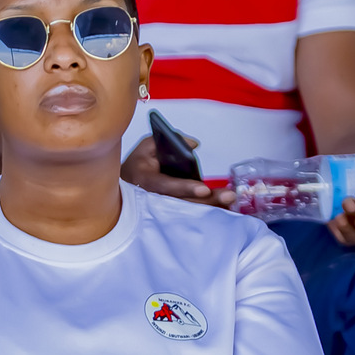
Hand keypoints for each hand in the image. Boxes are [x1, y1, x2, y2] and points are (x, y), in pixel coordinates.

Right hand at [121, 136, 236, 208]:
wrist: (124, 189)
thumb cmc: (137, 165)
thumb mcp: (147, 146)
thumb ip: (170, 140)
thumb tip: (193, 144)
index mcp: (145, 180)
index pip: (166, 186)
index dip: (185, 188)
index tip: (204, 189)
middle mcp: (154, 200)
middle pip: (183, 204)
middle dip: (208, 201)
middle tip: (228, 196)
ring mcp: (163, 210)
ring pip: (189, 212)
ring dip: (212, 207)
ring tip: (230, 201)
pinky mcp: (171, 214)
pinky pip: (191, 214)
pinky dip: (208, 210)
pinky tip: (225, 207)